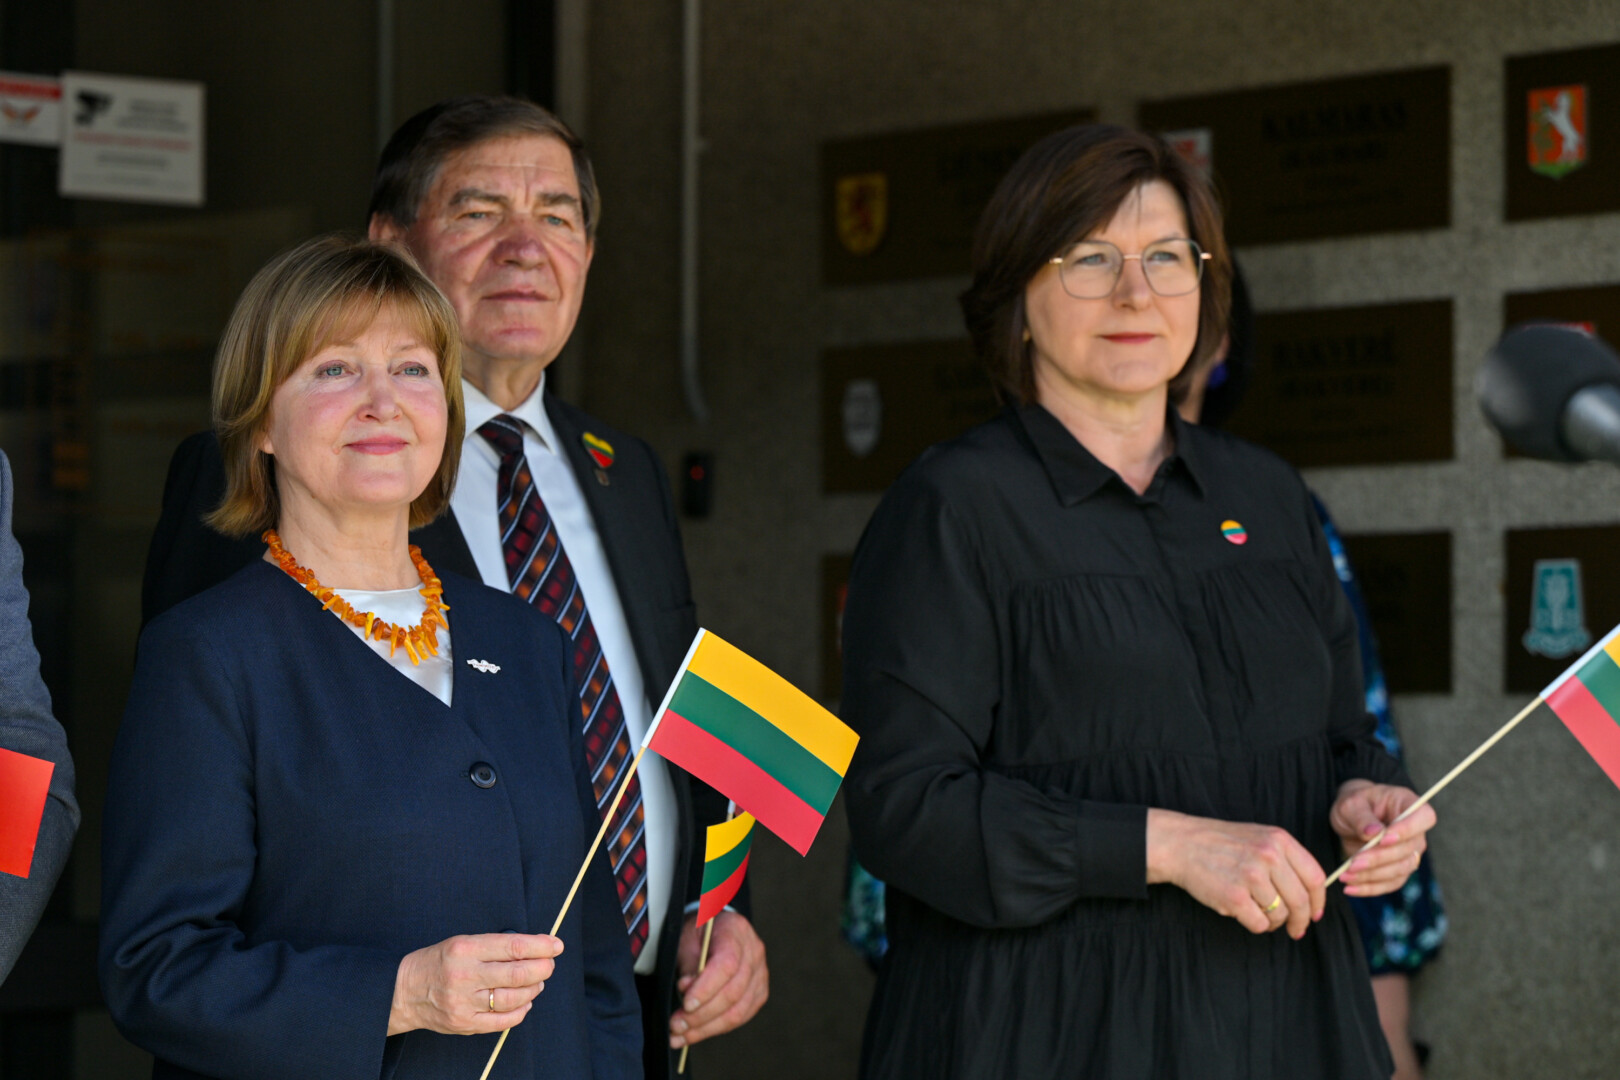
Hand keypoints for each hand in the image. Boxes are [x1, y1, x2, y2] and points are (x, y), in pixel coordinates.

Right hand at [388, 933, 562, 1035]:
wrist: (403, 991)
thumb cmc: (438, 962)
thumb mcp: (462, 942)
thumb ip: (495, 946)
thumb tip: (534, 948)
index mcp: (465, 949)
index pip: (513, 946)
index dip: (540, 946)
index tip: (556, 945)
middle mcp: (465, 976)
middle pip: (518, 974)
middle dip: (542, 968)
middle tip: (549, 965)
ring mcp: (464, 1003)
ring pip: (513, 998)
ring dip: (534, 989)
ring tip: (537, 982)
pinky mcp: (464, 1023)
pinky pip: (503, 1021)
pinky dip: (521, 1011)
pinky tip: (525, 1002)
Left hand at [668, 910, 767, 1049]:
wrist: (713, 928)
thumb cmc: (697, 934)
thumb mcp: (685, 940)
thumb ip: (688, 968)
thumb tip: (688, 998)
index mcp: (735, 931)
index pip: (727, 965)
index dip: (706, 989)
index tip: (685, 1004)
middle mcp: (754, 952)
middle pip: (733, 992)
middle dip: (701, 1015)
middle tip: (676, 1025)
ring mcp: (760, 973)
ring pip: (738, 1011)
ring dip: (706, 1028)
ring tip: (681, 1035)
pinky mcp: (758, 992)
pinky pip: (740, 1017)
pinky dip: (716, 1028)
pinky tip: (696, 1033)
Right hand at [1146, 808, 1325, 938]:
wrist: (1182, 844)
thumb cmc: (1222, 843)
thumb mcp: (1260, 837)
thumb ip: (1286, 858)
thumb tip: (1311, 894)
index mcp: (1279, 840)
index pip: (1315, 878)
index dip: (1318, 902)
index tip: (1315, 914)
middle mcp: (1269, 856)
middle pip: (1301, 901)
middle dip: (1301, 920)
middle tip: (1296, 929)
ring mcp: (1251, 876)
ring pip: (1280, 915)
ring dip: (1273, 922)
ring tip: (1261, 914)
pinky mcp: (1234, 896)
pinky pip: (1259, 923)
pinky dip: (1256, 925)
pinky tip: (1246, 914)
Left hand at [1330, 780, 1435, 897]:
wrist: (1350, 819)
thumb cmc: (1354, 806)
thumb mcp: (1351, 804)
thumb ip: (1362, 817)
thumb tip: (1374, 832)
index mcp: (1408, 804)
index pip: (1423, 817)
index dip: (1408, 829)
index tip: (1383, 838)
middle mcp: (1416, 831)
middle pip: (1408, 850)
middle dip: (1379, 859)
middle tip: (1353, 863)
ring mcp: (1410, 852)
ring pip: (1400, 870)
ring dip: (1372, 876)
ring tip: (1346, 875)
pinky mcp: (1399, 870)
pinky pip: (1391, 883)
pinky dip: (1370, 888)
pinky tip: (1350, 888)